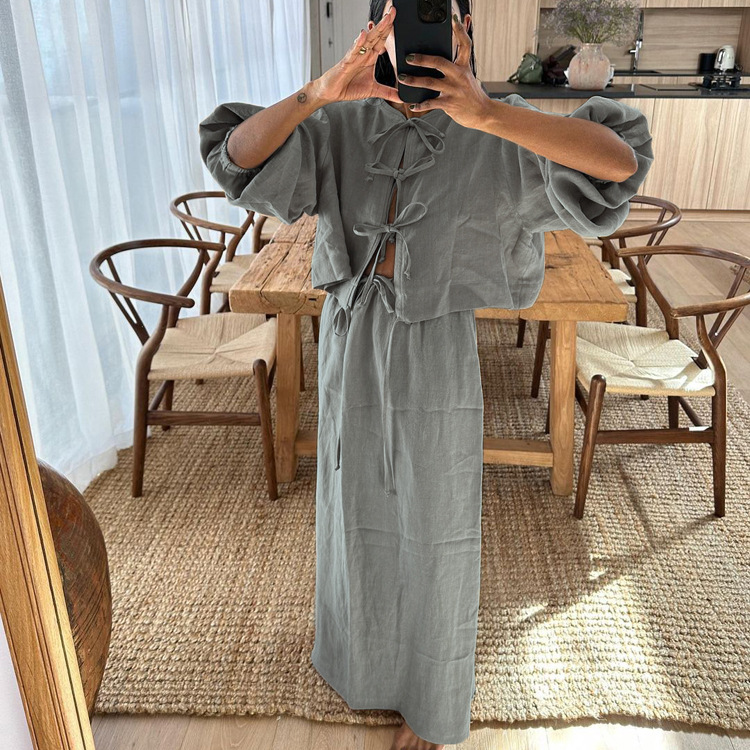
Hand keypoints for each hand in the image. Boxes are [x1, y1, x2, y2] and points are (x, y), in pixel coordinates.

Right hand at [313, 6, 401, 104]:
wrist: (331, 92)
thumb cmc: (349, 87)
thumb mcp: (373, 91)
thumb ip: (388, 93)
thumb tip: (402, 98)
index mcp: (370, 58)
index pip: (382, 41)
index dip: (389, 31)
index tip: (397, 20)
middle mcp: (363, 54)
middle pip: (376, 36)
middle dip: (385, 24)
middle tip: (393, 11)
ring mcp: (355, 56)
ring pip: (367, 40)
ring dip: (376, 29)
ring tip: (385, 19)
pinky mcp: (346, 62)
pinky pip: (353, 51)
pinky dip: (359, 42)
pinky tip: (364, 34)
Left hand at [397, 12, 490, 129]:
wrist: (482, 112)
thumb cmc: (471, 92)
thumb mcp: (468, 74)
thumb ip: (460, 59)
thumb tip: (461, 35)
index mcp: (464, 66)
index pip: (464, 44)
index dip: (460, 30)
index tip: (454, 19)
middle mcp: (459, 76)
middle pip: (439, 62)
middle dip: (422, 59)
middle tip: (408, 57)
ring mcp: (454, 90)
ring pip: (430, 82)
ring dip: (414, 81)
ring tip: (402, 78)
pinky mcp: (450, 104)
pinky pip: (432, 103)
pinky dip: (420, 105)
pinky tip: (412, 105)